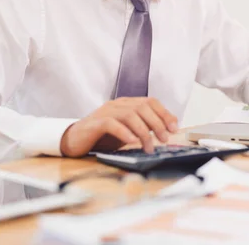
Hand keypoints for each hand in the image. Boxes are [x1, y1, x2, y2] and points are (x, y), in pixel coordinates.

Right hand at [60, 97, 177, 157]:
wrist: (75, 140)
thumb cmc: (103, 136)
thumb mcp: (127, 131)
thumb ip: (144, 127)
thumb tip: (167, 129)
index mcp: (126, 103)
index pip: (150, 101)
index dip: (164, 113)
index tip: (174, 127)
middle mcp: (117, 104)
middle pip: (142, 107)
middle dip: (157, 123)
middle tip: (164, 139)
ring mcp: (106, 111)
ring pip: (130, 115)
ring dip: (143, 131)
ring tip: (149, 147)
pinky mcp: (95, 123)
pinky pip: (112, 124)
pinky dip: (124, 132)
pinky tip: (132, 142)